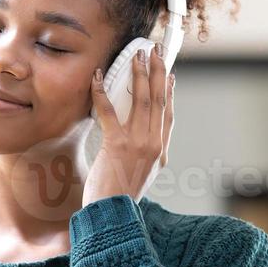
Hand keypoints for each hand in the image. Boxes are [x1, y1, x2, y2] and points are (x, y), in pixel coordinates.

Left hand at [82, 42, 174, 204]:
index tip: (169, 75)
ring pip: (141, 101)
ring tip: (137, 56)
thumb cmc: (119, 196)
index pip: (169, 116)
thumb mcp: (141, 175)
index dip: (169, 93)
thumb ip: (145, 155)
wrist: (110, 214)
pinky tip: (98, 77)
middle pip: (159, 101)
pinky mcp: (117, 145)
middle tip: (155, 52)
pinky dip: (102, 92)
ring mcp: (138, 144)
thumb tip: (141, 138)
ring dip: (138, 75)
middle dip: (157, 72)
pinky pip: (109, 112)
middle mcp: (154, 145)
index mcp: (161, 152)